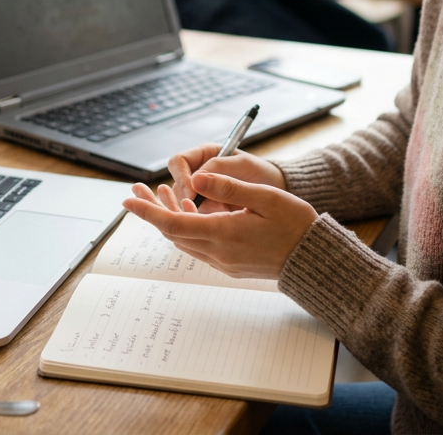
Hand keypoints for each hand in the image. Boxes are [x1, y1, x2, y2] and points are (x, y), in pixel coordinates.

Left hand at [123, 173, 316, 278]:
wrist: (314, 259)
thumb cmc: (295, 224)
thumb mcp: (265, 196)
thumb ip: (229, 187)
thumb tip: (198, 177)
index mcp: (225, 233)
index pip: (174, 224)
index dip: (148, 212)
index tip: (128, 199)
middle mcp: (219, 252)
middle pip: (173, 232)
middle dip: (152, 210)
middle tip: (137, 189)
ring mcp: (223, 261)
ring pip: (184, 240)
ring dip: (169, 218)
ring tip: (160, 192)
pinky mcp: (229, 264)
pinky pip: (198, 246)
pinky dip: (186, 227)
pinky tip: (187, 210)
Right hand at [167, 145, 285, 212]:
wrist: (278, 195)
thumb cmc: (261, 173)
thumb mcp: (242, 166)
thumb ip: (219, 169)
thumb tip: (195, 180)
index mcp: (203, 156)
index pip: (178, 163)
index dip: (181, 178)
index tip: (191, 194)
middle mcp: (196, 174)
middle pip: (175, 186)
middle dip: (184, 200)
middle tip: (198, 210)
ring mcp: (199, 195)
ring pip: (182, 205)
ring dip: (195, 212)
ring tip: (219, 214)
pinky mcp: (205, 213)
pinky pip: (194, 218)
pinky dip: (204, 222)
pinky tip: (220, 222)